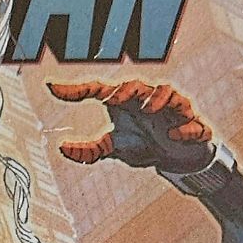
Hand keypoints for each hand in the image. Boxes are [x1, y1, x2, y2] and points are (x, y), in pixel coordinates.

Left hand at [48, 78, 213, 177]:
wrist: (176, 157)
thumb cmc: (144, 144)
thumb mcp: (114, 148)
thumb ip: (90, 149)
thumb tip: (62, 148)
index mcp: (123, 101)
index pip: (97, 90)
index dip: (75, 90)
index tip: (51, 88)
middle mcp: (146, 98)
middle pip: (135, 85)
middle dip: (126, 90)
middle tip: (114, 99)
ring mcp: (171, 107)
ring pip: (166, 92)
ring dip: (157, 99)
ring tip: (148, 111)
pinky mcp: (192, 120)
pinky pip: (190, 117)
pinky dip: (183, 126)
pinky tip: (173, 136)